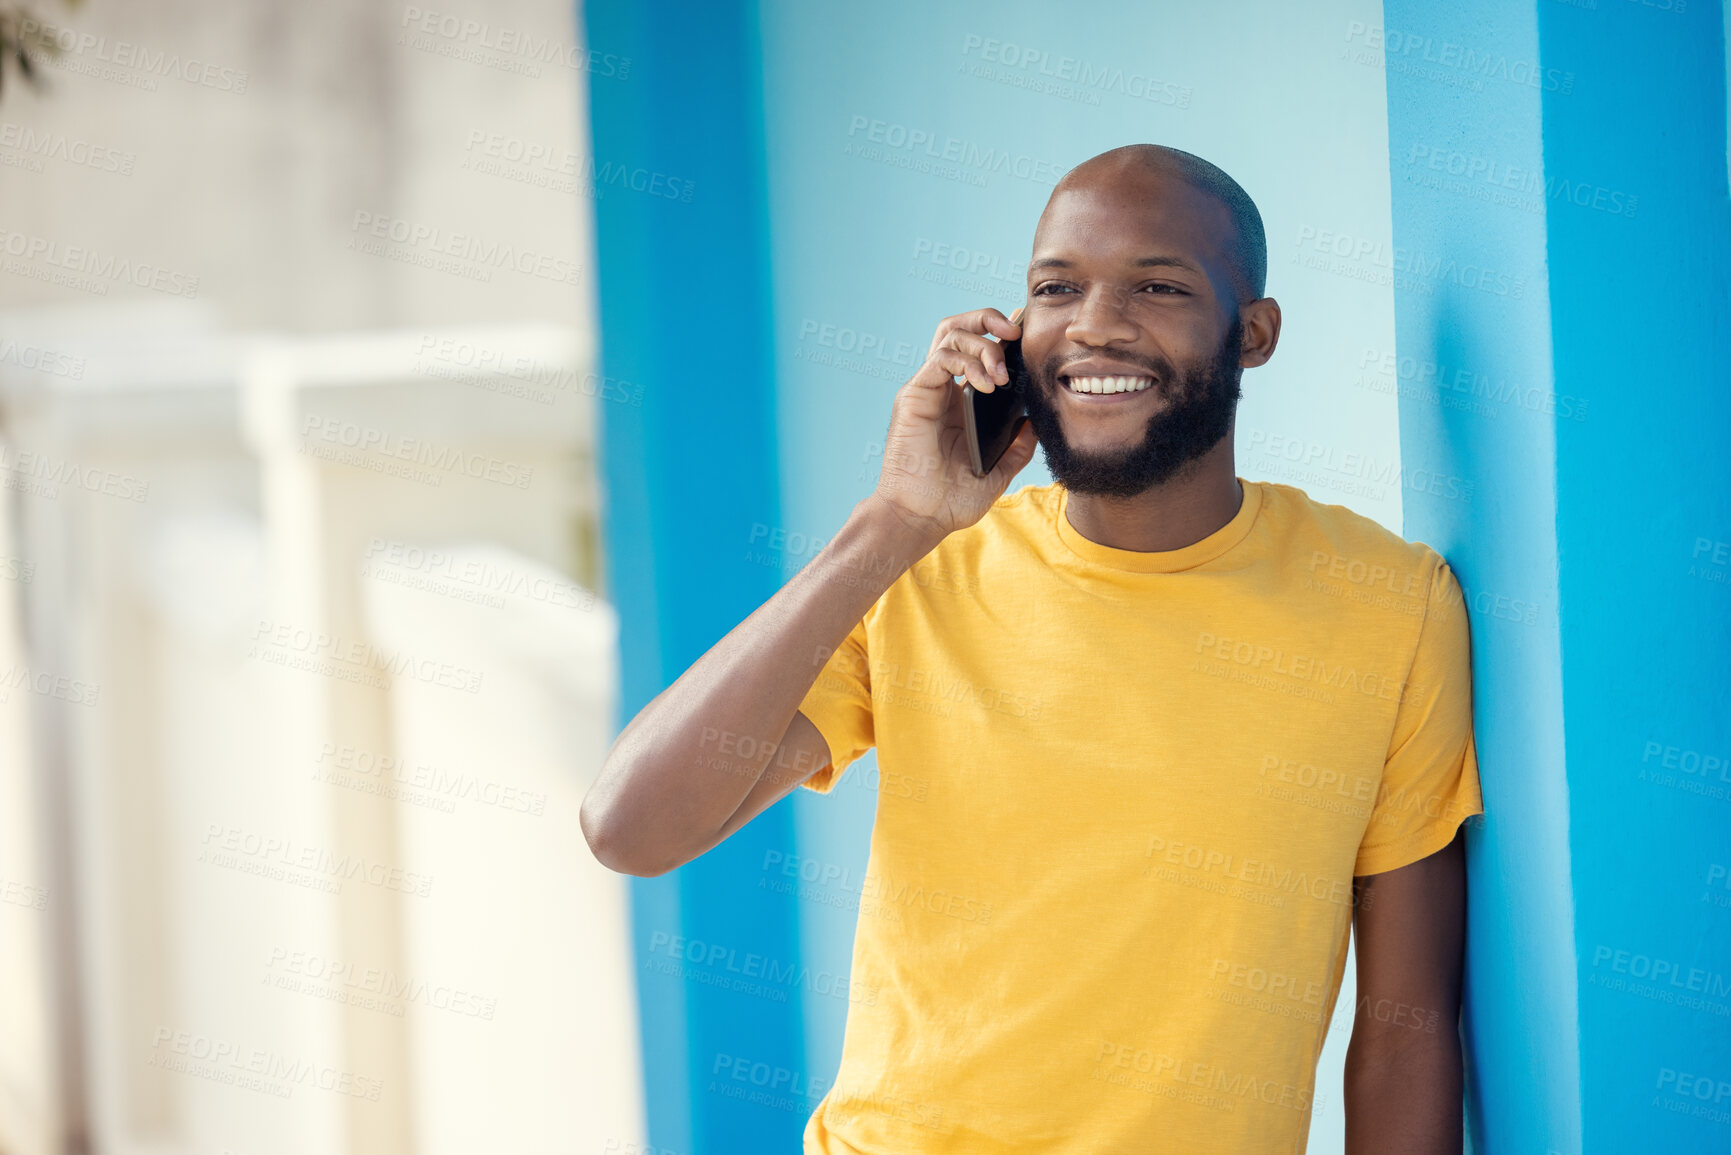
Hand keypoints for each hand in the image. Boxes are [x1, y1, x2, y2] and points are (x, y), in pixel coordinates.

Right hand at [872, 306, 1038, 541]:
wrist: (920, 518)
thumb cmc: (951, 500)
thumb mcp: (998, 472)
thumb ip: (1017, 447)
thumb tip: (1037, 422)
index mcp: (958, 402)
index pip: (975, 349)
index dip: (999, 333)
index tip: (1026, 334)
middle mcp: (940, 389)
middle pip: (959, 328)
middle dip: (989, 318)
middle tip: (1016, 333)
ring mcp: (926, 389)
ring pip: (950, 333)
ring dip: (983, 342)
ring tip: (1001, 373)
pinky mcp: (914, 395)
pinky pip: (941, 358)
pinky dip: (967, 361)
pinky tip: (985, 384)